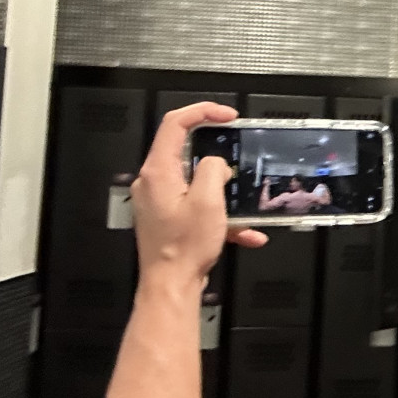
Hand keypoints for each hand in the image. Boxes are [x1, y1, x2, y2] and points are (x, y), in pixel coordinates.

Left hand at [130, 102, 266, 286]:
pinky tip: (244, 232)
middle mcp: (153, 183)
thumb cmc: (183, 248)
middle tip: (238, 155)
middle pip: (185, 150)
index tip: (227, 115)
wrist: (171, 286)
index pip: (175, 123)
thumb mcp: (208, 200)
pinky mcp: (168, 217)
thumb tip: (216, 163)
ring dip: (223, 189)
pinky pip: (198, 205)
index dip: (203, 111)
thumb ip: (213, 169)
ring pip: (195, 180)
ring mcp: (159, 201)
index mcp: (158, 172)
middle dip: (218, 154)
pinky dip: (220, 214)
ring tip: (242, 202)